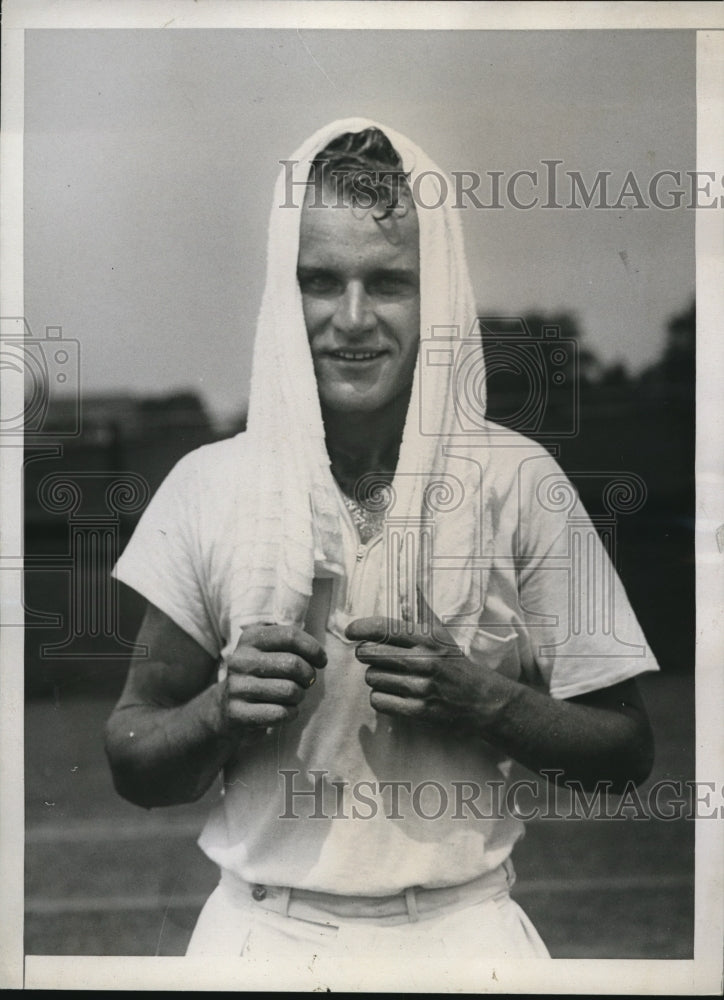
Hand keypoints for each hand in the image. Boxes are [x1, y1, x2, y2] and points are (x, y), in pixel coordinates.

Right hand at [220, 623, 326, 736]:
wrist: (227, 710)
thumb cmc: (262, 677)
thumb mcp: (271, 652)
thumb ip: (293, 645)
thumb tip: (319, 657)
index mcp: (250, 638)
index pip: (290, 636)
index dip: (313, 649)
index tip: (321, 661)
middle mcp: (240, 659)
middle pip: (293, 664)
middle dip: (309, 676)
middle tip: (306, 682)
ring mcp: (236, 687)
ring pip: (290, 691)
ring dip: (299, 696)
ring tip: (292, 697)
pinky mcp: (237, 713)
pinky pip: (280, 713)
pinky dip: (290, 714)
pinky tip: (283, 711)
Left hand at [346, 590, 508, 731]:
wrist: (481, 698)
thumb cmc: (455, 662)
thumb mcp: (441, 634)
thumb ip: (421, 610)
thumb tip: (409, 587)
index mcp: (426, 639)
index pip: (383, 628)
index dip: (360, 628)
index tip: (350, 631)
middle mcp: (423, 660)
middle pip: (369, 654)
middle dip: (366, 654)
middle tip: (373, 657)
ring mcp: (420, 687)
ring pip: (372, 678)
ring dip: (375, 678)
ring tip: (390, 676)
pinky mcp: (419, 710)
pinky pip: (379, 701)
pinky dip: (380, 698)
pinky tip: (392, 694)